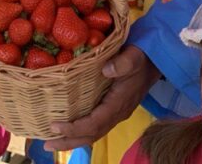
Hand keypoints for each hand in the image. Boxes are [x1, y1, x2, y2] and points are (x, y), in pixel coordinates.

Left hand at [44, 45, 160, 151]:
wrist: (154, 61)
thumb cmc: (141, 58)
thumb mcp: (134, 56)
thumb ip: (122, 63)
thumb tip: (106, 69)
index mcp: (119, 104)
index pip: (95, 123)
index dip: (75, 128)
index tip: (55, 126)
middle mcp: (117, 113)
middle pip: (91, 135)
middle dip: (69, 141)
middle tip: (46, 144)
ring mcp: (115, 113)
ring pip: (93, 133)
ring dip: (73, 139)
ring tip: (52, 142)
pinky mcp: (112, 110)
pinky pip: (95, 126)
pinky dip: (80, 132)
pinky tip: (67, 130)